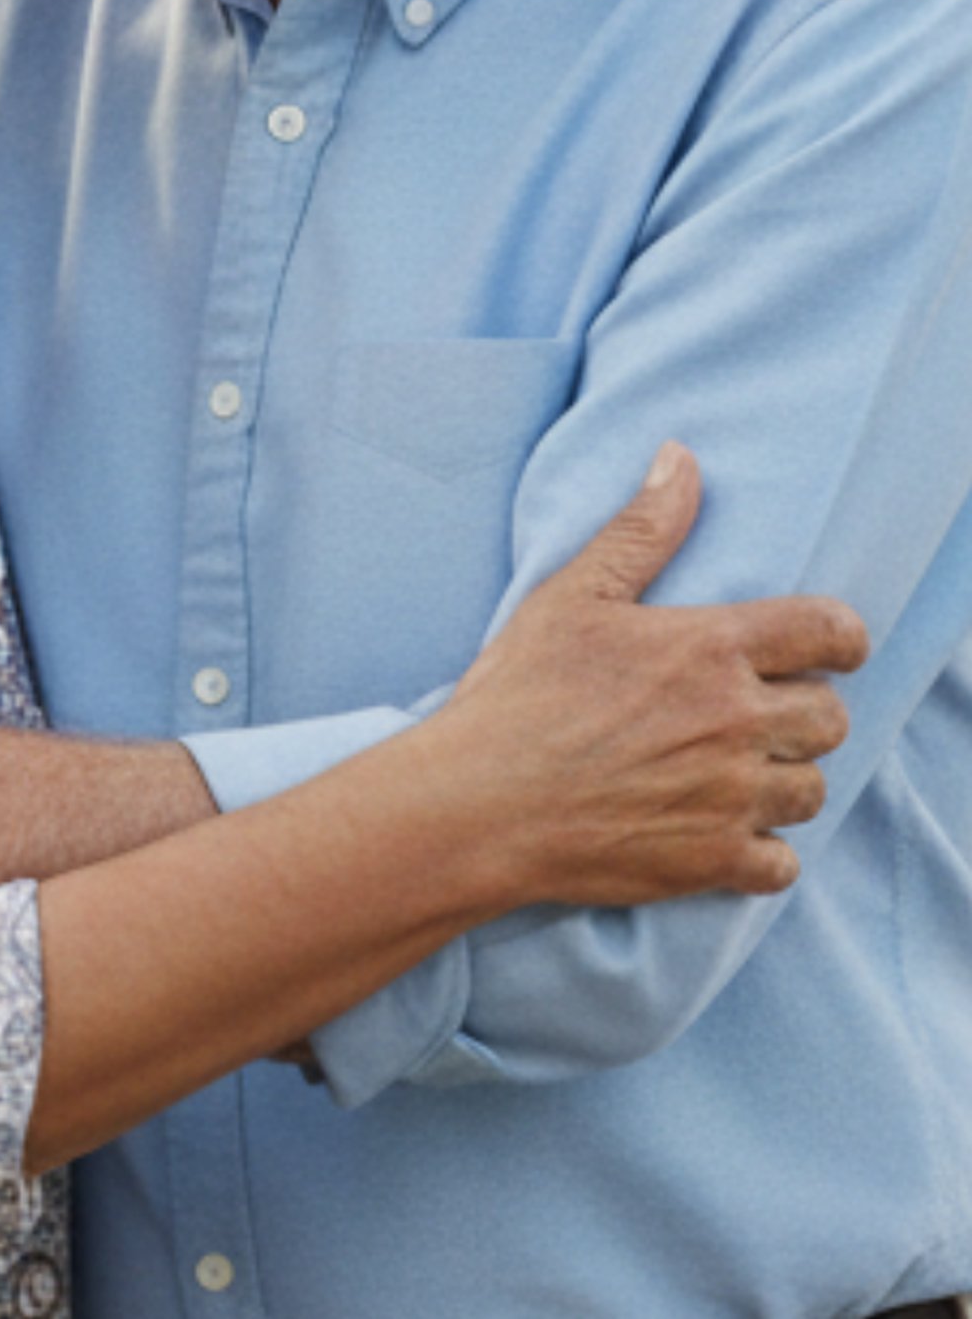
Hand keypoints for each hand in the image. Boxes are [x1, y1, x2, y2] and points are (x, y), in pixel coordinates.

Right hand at [437, 443, 867, 913]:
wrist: (480, 804)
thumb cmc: (520, 692)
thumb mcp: (574, 593)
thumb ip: (642, 528)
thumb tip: (681, 458)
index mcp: (712, 648)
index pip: (831, 633)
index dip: (841, 637)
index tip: (826, 647)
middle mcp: (737, 723)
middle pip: (832, 718)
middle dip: (806, 710)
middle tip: (759, 709)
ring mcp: (730, 799)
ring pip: (812, 790)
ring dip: (786, 777)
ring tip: (740, 768)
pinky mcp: (713, 864)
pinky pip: (784, 864)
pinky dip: (766, 849)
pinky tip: (725, 828)